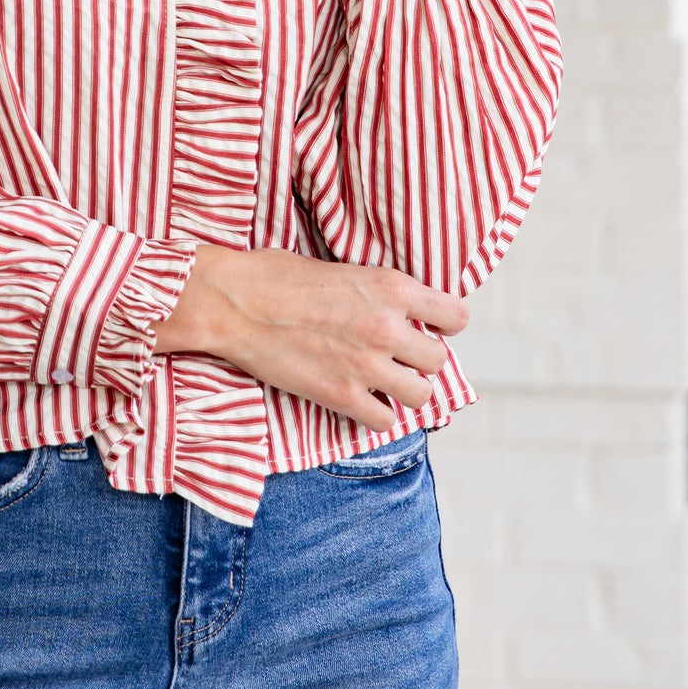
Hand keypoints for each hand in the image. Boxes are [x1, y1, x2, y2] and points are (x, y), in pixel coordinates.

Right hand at [155, 243, 467, 430]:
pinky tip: (359, 398)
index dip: (444, 324)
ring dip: (404, 389)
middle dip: (420, 359)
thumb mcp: (341, 267)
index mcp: (391, 287)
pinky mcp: (341, 396)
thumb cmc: (276, 275)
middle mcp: (387, 327)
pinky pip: (385, 421)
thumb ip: (377, 291)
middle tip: (397, 355)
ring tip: (382, 379)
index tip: (428, 326)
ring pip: (420, 394)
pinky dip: (376, 414)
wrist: (232, 302)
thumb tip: (398, 308)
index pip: (456, 316)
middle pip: (439, 360)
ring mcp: (366, 365)